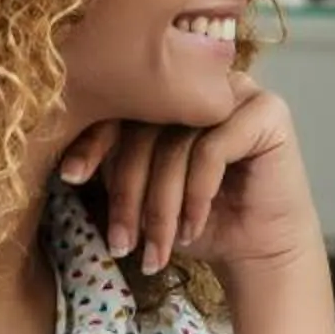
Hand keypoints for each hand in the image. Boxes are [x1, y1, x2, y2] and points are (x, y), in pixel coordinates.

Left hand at [61, 84, 319, 277]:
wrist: (257, 252)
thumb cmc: (196, 220)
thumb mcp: (142, 187)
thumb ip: (116, 160)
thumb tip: (66, 159)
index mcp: (170, 88)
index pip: (122, 103)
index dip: (94, 141)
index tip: (72, 177)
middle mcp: (203, 81)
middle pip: (147, 124)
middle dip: (129, 191)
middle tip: (122, 242)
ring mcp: (238, 91)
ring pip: (177, 142)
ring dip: (162, 206)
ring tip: (158, 249)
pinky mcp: (268, 112)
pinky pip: (213, 149)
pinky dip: (196, 196)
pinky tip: (192, 228)